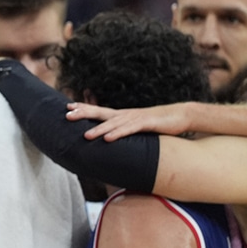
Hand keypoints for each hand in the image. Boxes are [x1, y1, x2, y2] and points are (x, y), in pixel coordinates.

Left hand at [67, 102, 191, 140]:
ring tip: (84, 135)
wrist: (180, 115)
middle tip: (66, 115)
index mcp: (121, 115)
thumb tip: (109, 139)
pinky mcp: (146, 124)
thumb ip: (123, 131)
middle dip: (83, 113)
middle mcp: (125, 114)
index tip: (67, 108)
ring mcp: (135, 118)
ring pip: (113, 124)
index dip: (83, 108)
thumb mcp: (136, 127)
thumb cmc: (157, 123)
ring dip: (98, 129)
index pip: (98, 110)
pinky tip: (107, 139)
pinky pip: (129, 130)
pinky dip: (118, 134)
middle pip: (100, 113)